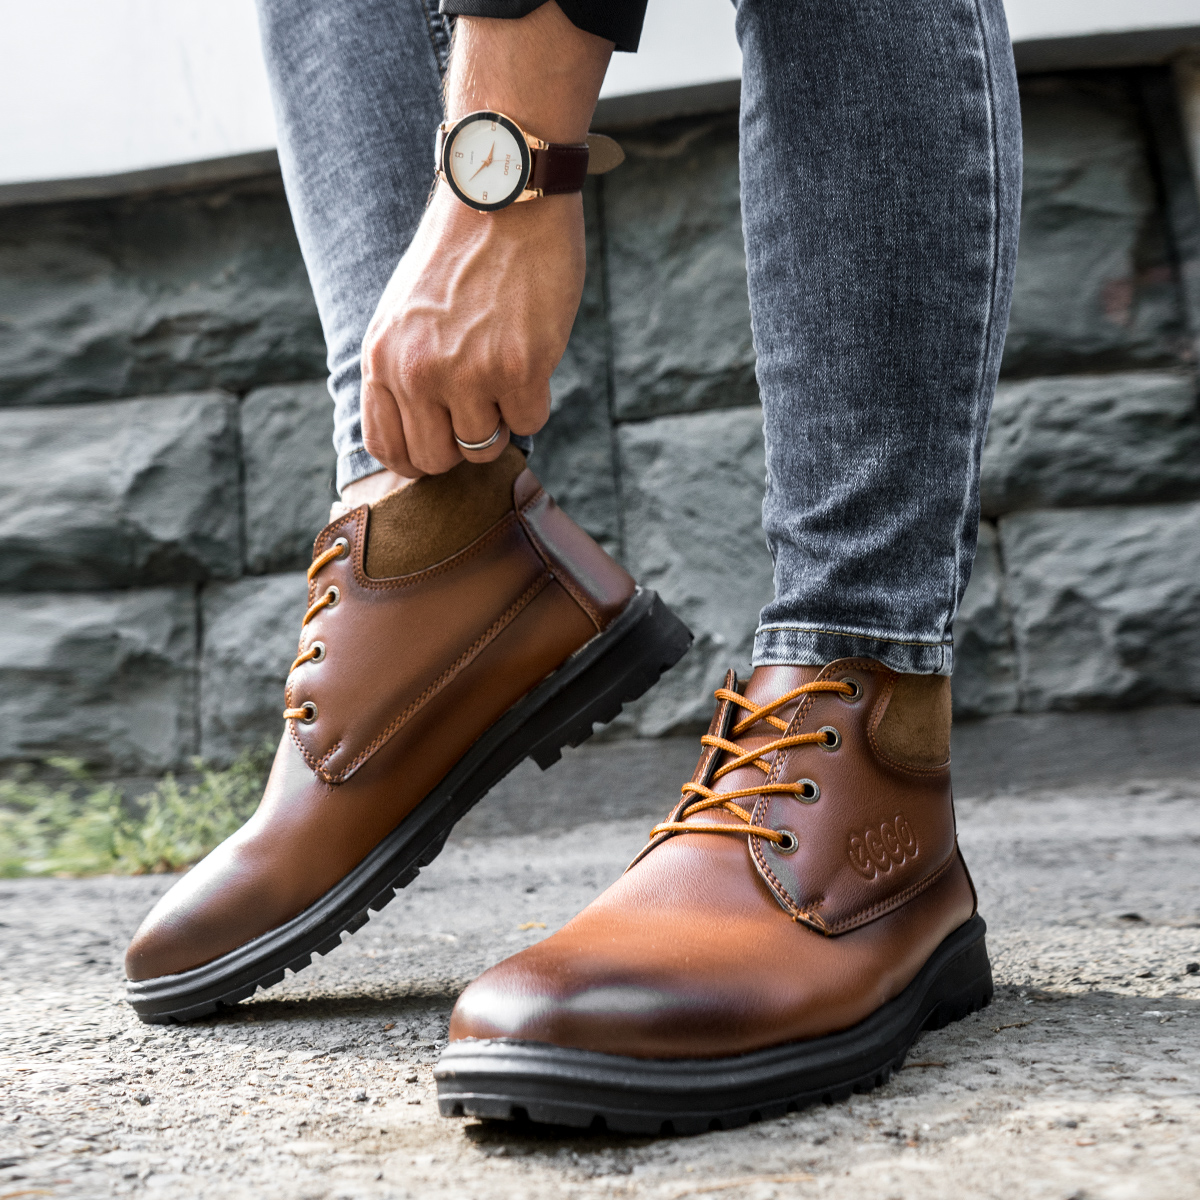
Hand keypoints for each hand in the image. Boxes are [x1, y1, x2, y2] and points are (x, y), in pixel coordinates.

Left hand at [357, 0, 611, 478]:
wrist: (503, 196)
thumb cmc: (460, 254)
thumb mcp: (404, 313)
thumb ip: (403, 372)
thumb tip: (422, 436)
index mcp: (382, 357)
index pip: (387, 448)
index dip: (419, 455)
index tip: (443, 439)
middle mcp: (417, 371)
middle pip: (437, 460)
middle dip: (463, 442)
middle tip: (482, 404)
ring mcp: (468, 372)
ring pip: (486, 447)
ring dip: (502, 419)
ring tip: (506, 371)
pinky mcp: (519, 368)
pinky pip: (531, 423)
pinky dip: (536, 399)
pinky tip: (533, 357)